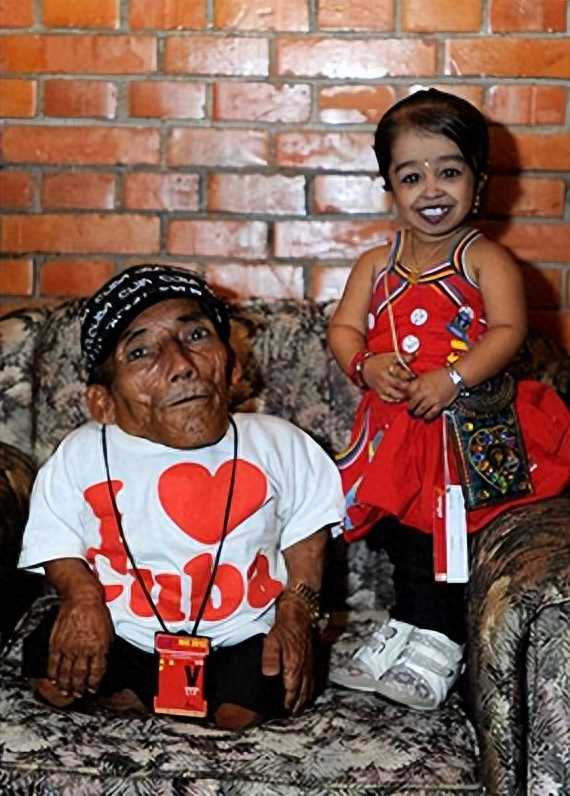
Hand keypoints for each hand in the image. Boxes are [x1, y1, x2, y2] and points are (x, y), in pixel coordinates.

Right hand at [47, 594, 112, 697]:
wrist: (81, 599)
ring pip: (66, 673)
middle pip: (80, 676)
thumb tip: (101, 665)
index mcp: (99, 647)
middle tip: (78, 695)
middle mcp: (83, 649)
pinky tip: (54, 681)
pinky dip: (53, 674)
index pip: (96, 672)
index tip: (92, 690)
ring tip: (67, 692)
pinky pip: (54, 663)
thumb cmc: (97, 614)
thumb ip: (104, 651)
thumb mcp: (108, 632)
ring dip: (66, 685)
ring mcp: (68, 647)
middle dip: (79, 688)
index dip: (94, 684)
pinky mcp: (56, 643)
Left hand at [261, 595, 313, 713]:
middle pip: (303, 692)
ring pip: (310, 687)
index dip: (288, 702)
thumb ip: (270, 659)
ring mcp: (310, 664)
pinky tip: (308, 689)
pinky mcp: (313, 658)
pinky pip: (314, 678)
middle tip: (293, 713)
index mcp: (294, 667)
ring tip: (301, 706)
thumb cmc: (285, 627)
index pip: (292, 691)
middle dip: (298, 704)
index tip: (285, 710)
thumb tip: (269, 675)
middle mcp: (304, 669)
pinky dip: (311, 688)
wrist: (300, 614)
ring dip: (305, 698)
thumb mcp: (272, 641)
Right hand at [362, 352, 415, 401]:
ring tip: (408, 392)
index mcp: (389, 368)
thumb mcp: (392, 356)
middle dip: (410, 387)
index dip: (411, 376)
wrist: (365, 368)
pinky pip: (389, 400)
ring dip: (404, 395)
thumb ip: (404, 356)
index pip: (403, 374)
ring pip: (396, 395)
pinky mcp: (379, 393)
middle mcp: (385, 379)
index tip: (415, 376)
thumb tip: (416, 354)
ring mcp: (382, 387)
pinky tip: (400, 396)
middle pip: (401, 386)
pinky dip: (396, 400)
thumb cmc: (380, 361)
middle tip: (415, 386)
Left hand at [406, 368, 458, 420]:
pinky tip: (426, 417)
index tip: (405, 400)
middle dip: (410, 408)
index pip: (408, 392)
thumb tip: (407, 388)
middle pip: (412, 403)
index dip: (405, 397)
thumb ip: (416, 383)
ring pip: (420, 410)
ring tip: (417, 413)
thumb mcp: (425, 375)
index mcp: (420, 383)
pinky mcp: (440, 404)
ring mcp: (432, 398)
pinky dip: (427, 416)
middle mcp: (425, 391)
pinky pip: (431, 413)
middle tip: (410, 410)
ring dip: (417, 413)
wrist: (454, 376)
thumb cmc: (440, 375)